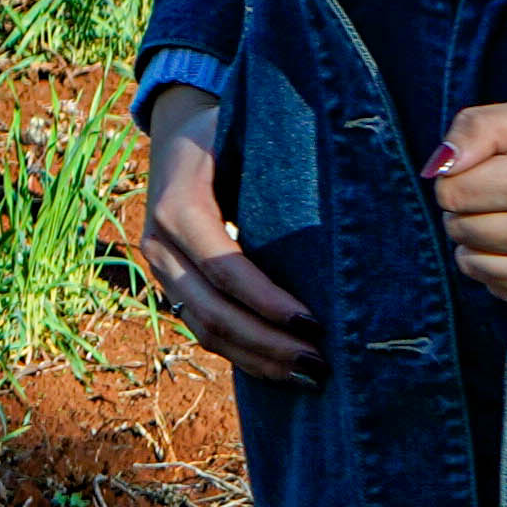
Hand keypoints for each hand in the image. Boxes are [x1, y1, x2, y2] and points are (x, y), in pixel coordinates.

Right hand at [131, 88, 318, 382]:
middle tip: (319, 362)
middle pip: (211, 311)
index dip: (267, 301)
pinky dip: (241, 354)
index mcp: (177, 206)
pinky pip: (202, 329)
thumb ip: (277, 168)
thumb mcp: (243, 135)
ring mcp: (160, 269)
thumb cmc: (226, 131)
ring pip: (203, 329)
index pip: (223, 267)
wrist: (175, 133)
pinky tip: (279, 367)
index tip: (314, 324)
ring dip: (256, 358)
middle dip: (267, 343)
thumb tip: (348, 198)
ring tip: (307, 374)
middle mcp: (158, 244)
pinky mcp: (171, 285)